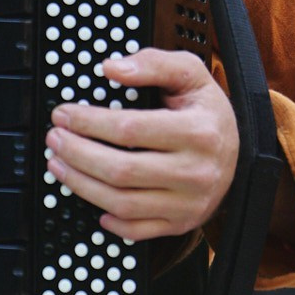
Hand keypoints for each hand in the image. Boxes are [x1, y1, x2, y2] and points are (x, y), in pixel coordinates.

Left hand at [46, 48, 238, 241]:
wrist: (239, 154)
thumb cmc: (207, 113)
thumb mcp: (190, 75)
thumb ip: (153, 64)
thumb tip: (112, 68)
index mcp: (198, 131)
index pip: (130, 129)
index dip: (89, 122)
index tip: (64, 114)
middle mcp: (195, 171)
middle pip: (121, 170)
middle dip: (77, 154)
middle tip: (56, 139)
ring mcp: (188, 203)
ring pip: (122, 203)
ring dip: (81, 185)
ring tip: (59, 165)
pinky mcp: (180, 223)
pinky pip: (136, 230)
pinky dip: (109, 219)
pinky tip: (92, 199)